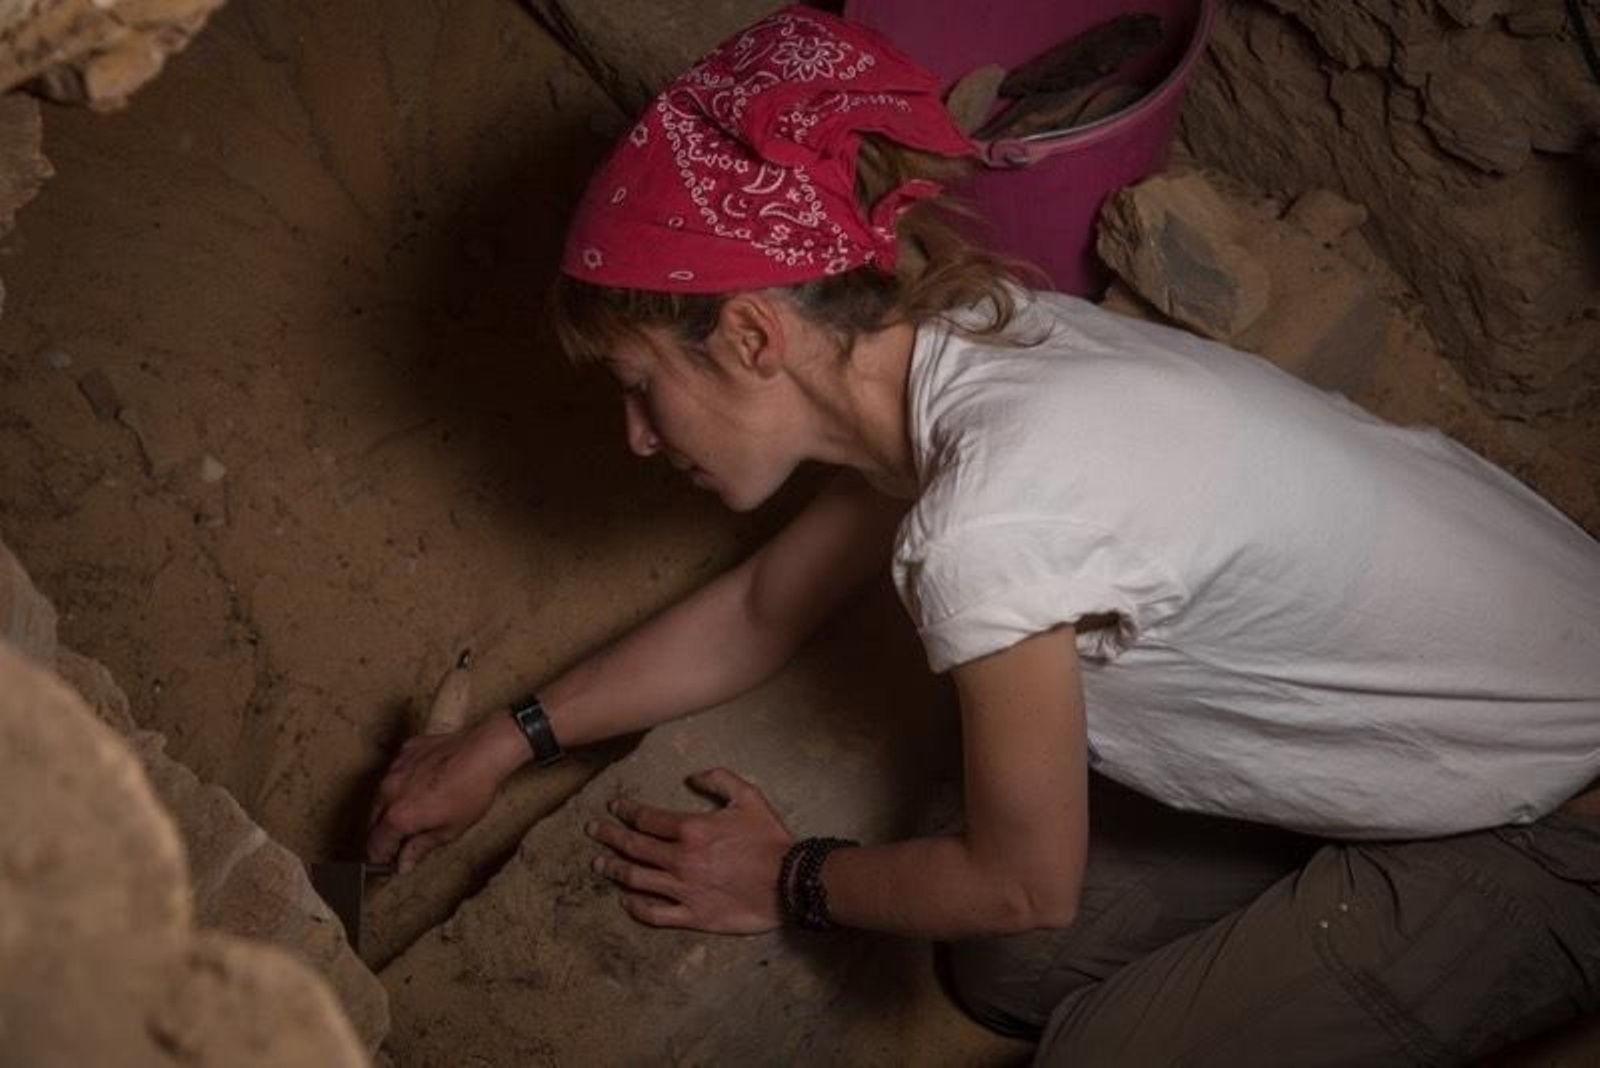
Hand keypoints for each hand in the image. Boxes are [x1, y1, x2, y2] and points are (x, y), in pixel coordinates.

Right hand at [366, 714, 527, 872]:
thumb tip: (402, 864)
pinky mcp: (405, 751)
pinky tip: (423, 785)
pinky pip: (395, 772)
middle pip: (372, 821)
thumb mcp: (449, 830)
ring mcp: (394, 768)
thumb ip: (420, 847)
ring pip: (381, 796)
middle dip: (383, 834)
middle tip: (401, 841)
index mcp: (398, 816)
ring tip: (414, 811)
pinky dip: (402, 783)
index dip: (380, 858)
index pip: (375, 845)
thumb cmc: (472, 792)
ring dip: (390, 808)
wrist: (485, 752)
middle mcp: (388, 792)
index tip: (388, 863)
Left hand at [586, 767, 793, 933]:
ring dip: (613, 870)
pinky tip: (626, 900)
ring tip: (598, 864)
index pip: (646, 819)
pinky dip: (636, 907)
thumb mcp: (749, 796)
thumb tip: (692, 776)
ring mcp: (684, 890)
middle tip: (593, 830)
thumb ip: (718, 779)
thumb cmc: (770, 839)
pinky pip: (654, 914)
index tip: (614, 807)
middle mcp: (680, 860)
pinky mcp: (693, 916)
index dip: (626, 811)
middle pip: (633, 847)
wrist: (790, 882)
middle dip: (609, 836)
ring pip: (636, 880)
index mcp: (691, 829)